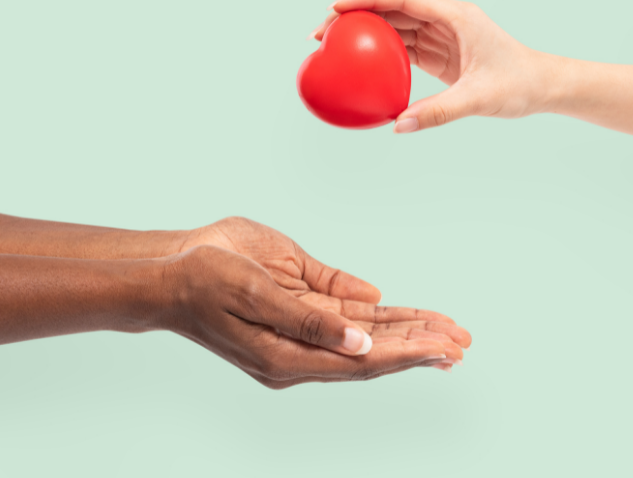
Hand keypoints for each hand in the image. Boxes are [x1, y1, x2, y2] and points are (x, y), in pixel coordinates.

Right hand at [164, 218, 470, 387]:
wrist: (169, 273)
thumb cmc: (203, 279)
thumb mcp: (255, 291)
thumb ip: (310, 318)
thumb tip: (361, 339)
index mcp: (288, 355)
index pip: (362, 359)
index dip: (407, 352)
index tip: (445, 347)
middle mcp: (300, 351)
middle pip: (373, 352)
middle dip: (420, 345)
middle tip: (463, 342)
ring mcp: (301, 333)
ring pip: (366, 336)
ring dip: (408, 333)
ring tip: (450, 334)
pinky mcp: (300, 310)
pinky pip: (349, 316)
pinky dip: (382, 317)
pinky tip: (408, 317)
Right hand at [310, 0, 565, 132]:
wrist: (542, 87)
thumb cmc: (519, 84)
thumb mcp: (479, 99)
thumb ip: (439, 112)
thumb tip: (399, 125)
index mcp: (456, 16)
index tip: (336, 7)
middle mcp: (447, 19)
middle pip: (392, 7)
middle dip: (356, 14)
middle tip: (322, 31)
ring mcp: (443, 35)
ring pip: (396, 25)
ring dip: (365, 32)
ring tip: (332, 45)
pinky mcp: (442, 53)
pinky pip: (405, 46)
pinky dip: (381, 52)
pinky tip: (359, 63)